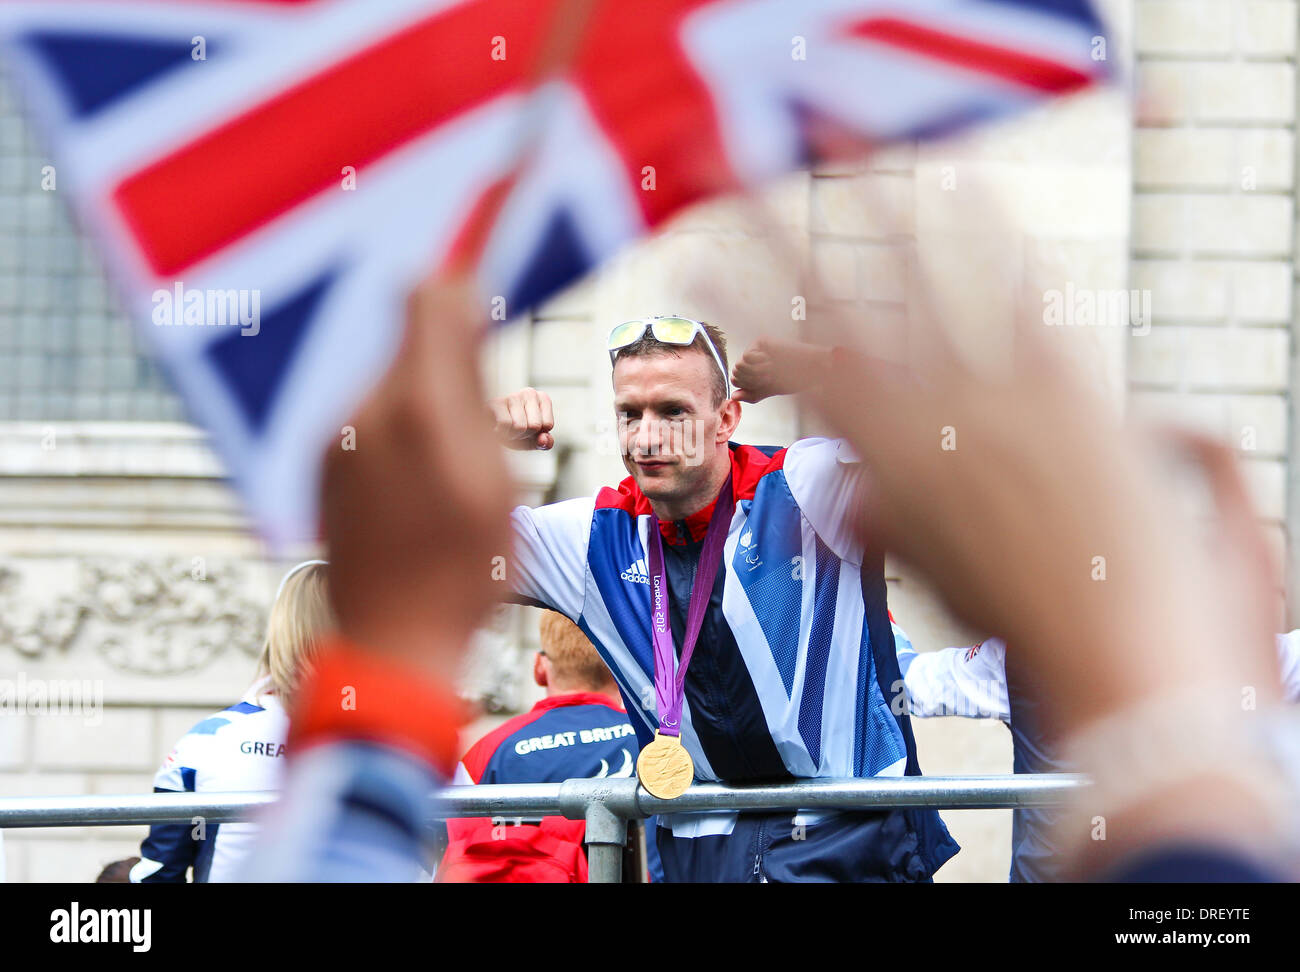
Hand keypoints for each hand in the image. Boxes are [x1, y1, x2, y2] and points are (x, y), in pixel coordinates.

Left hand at [321, 277, 513, 680]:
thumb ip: (469, 387)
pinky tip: (431, 467)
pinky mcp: (324, 467)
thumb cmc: (460, 574)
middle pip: (410, 335)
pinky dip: (406, 415)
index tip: (492, 202)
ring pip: (392, 376)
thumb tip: (450, 300)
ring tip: (467, 445)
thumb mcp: (491, 481)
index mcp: (413, 410)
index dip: (466, 251)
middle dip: (455, 331)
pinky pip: (371, 413)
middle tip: (497, 346)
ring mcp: (335, 441)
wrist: (391, 648)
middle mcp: (360, 413)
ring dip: (432, 382)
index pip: (434, 299)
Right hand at [490, 387, 554, 449]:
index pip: (547, 424)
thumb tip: (544, 439)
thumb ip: (545, 443)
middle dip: (524, 435)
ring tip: (506, 429)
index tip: (528, 429)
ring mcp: (512, 396)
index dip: (536, 434)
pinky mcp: (495, 402)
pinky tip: (497, 428)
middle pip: (534, 425)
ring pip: (520, 426)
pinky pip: (505, 423)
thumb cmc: (514, 432)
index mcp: (543, 399)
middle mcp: (529, 393)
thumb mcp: (534, 441)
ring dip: (512, 435)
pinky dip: (501, 433)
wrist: (488, 433)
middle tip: (514, 430)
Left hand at [730, 337, 830, 403]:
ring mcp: (756, 348)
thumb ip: (751, 394)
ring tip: (771, 368)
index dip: (748, 386)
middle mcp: (752, 356)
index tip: (765, 383)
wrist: (807, 370)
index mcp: (752, 368)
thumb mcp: (768, 390)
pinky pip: (746, 356)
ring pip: (739, 365)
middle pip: (736, 373)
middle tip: (770, 375)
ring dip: (757, 372)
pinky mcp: (761, 341)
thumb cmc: (791, 380)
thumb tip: (733, 397)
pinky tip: (769, 359)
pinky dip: (759, 362)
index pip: (735, 380)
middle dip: (753, 380)